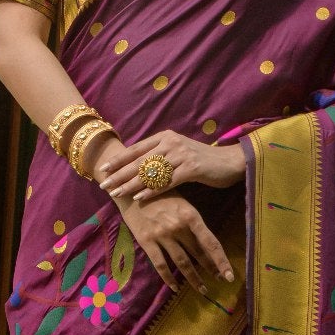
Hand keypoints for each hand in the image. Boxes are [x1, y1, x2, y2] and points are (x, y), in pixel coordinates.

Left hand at [97, 128, 244, 201]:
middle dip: (120, 174)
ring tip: (117, 193)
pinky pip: (167, 181)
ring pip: (151, 172)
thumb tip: (136, 167)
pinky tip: (140, 198)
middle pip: (140, 160)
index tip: (103, 169)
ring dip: (132, 184)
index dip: (119, 159)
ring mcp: (181, 154)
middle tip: (104, 185)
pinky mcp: (192, 168)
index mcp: (165, 136)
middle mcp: (171, 142)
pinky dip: (152, 191)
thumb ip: (159, 155)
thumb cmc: (202, 160)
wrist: (230, 161)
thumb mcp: (178, 152)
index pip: (136, 148)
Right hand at [108, 189, 234, 296]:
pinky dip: (168, 279)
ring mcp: (162, 235)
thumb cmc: (159, 193)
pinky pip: (160, 265)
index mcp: (190, 215)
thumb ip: (192, 222)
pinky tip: (175, 288)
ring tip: (202, 289)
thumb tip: (206, 242)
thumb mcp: (181, 203)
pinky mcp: (147, 241)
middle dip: (210, 269)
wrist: (130, 189)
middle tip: (219, 280)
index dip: (221, 260)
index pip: (211, 242)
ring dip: (194, 278)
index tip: (229, 275)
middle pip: (198, 254)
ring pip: (182, 263)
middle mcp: (178, 227)